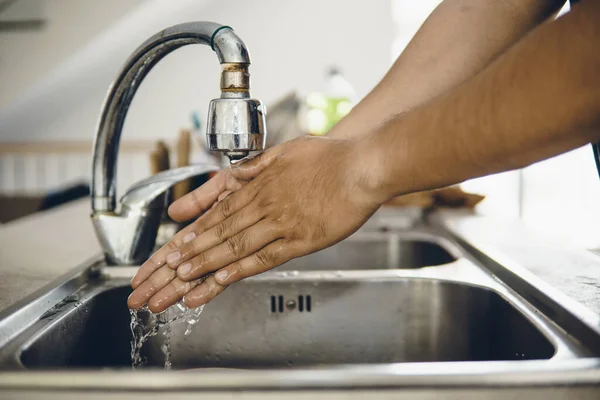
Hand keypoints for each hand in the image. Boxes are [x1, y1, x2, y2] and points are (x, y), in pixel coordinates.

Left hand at [128, 135, 380, 311]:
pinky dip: (240, 269)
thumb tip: (229, 178)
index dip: (182, 241)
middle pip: (212, 238)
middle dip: (177, 265)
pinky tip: (218, 281)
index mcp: (253, 187)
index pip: (209, 218)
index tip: (160, 260)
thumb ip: (244, 172)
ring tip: (173, 290)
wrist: (363, 165)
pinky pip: (266, 257)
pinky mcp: (301, 240)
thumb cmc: (324, 160)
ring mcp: (280, 224)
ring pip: (232, 249)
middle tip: (152, 285)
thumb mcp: (279, 155)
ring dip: (200, 269)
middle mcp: (260, 206)